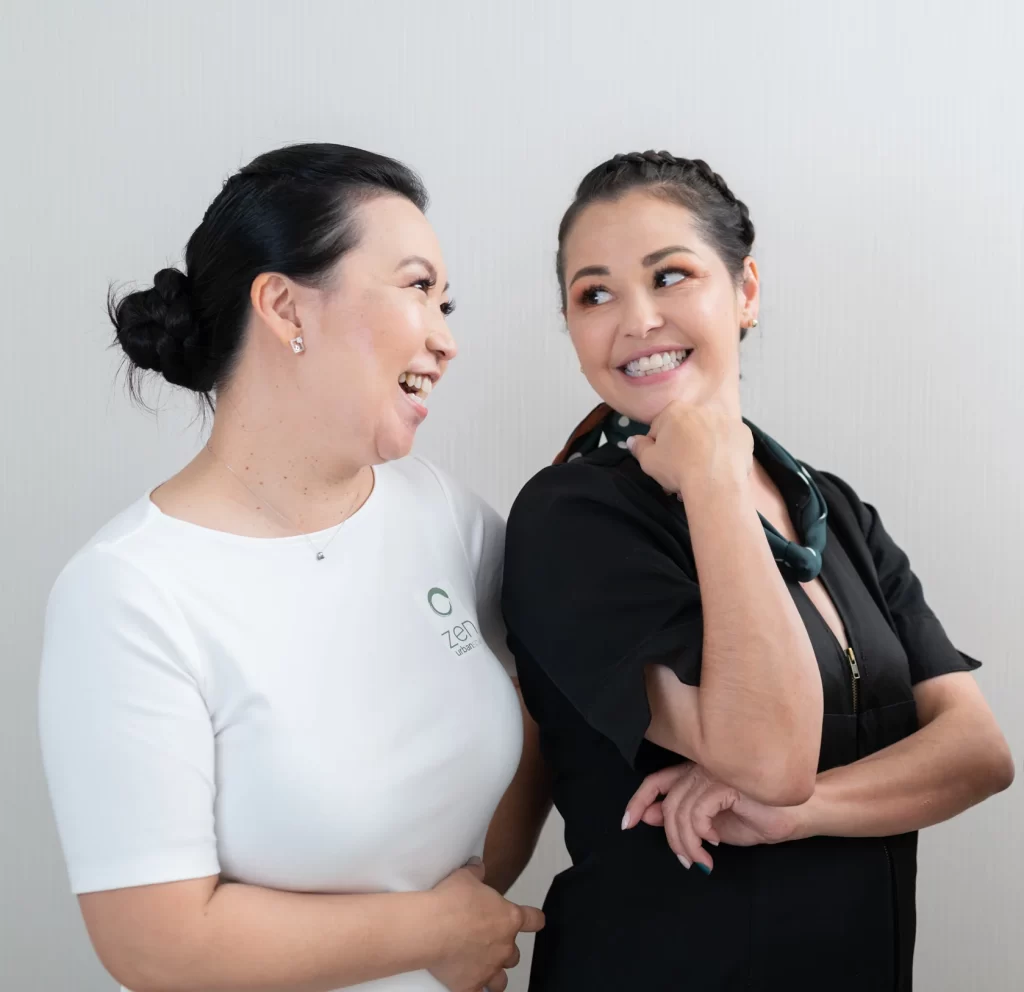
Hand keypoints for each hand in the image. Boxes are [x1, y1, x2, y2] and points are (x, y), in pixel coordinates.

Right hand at [428, 859, 543, 991]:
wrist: (431, 928)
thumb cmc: (451, 901)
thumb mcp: (465, 876)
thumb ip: (476, 872)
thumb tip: (478, 866)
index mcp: (509, 918)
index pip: (534, 920)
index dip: (533, 919)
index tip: (533, 920)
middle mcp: (504, 946)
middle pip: (515, 954)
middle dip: (504, 948)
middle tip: (488, 941)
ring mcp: (489, 968)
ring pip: (502, 980)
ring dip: (496, 974)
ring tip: (485, 969)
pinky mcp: (471, 985)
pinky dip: (477, 990)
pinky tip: (471, 986)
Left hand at [622, 764, 805, 871]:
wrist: (798, 816)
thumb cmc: (758, 818)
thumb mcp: (712, 825)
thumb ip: (683, 819)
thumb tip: (650, 816)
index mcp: (695, 774)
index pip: (655, 782)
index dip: (637, 802)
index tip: (626, 824)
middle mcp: (701, 767)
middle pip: (667, 803)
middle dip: (672, 838)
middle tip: (687, 860)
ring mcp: (715, 772)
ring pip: (680, 810)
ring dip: (687, 843)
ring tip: (702, 858)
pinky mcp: (727, 782)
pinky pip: (698, 811)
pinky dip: (701, 832)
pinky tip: (716, 842)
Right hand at [627, 401, 752, 497]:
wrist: (715, 482)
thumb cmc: (677, 468)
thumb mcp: (648, 461)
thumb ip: (639, 447)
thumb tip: (632, 440)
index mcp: (675, 410)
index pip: (661, 426)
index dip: (659, 446)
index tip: (663, 462)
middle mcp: (702, 408)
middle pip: (687, 428)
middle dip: (683, 445)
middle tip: (681, 470)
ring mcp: (726, 419)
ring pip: (709, 433)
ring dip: (704, 447)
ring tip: (701, 473)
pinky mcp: (744, 434)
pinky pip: (730, 442)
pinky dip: (725, 452)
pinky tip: (719, 469)